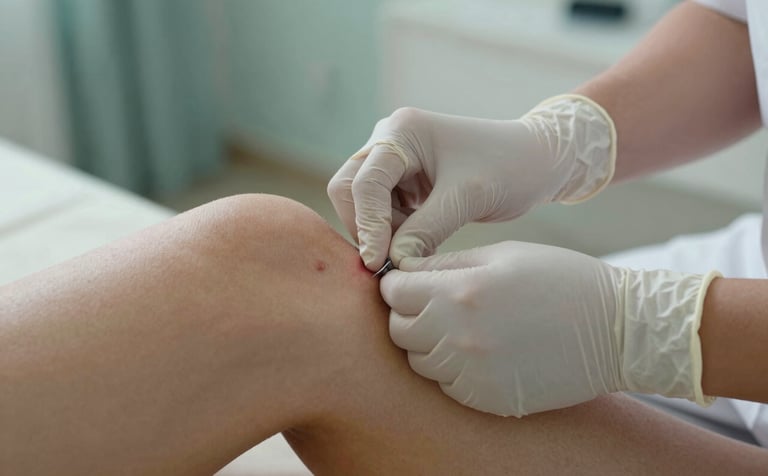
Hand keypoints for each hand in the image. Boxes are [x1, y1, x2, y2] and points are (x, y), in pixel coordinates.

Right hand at [327, 95, 615, 269]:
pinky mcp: (405, 178)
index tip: (378, 264)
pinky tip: (420, 241)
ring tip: (417, 248)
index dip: (368, 225)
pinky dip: (394, 230)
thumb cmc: (510, 168)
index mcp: (403, 131)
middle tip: (391, 259)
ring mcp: (395, 158)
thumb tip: (391, 263)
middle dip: (366, 226)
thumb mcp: (467, 199)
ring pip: (362, 203)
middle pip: (349, 188)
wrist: (539, 160)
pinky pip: (382, 209)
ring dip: (382, 231)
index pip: (365, 183)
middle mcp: (390, 139)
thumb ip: (425, 231)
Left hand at [379, 241, 718, 416]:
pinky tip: (479, 351)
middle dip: (408, 313)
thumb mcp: (502, 254)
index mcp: (461, 291)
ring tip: (460, 327)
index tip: (408, 282)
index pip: (393, 292)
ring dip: (428, 343)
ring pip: (419, 361)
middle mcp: (459, 336)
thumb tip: (405, 269)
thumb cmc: (560, 278)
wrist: (615, 329)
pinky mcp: (487, 398)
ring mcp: (473, 372)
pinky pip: (446, 385)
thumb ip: (446, 264)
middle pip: (398, 329)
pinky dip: (451, 369)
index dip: (396, 284)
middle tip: (433, 304)